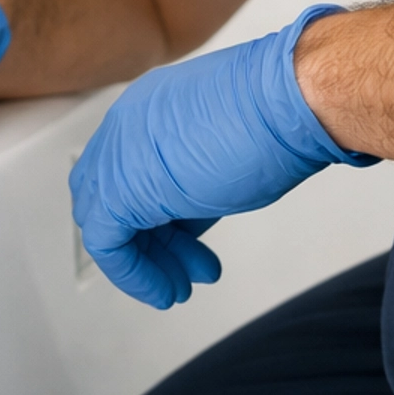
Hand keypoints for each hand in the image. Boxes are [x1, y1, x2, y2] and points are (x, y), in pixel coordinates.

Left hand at [69, 5, 373, 308]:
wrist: (287, 104)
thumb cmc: (276, 118)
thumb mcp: (227, 152)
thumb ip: (196, 179)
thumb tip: (194, 211)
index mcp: (150, 108)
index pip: (129, 169)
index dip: (155, 213)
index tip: (184, 241)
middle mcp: (127, 126)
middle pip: (112, 195)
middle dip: (148, 240)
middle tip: (182, 266)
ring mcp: (119, 154)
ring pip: (106, 220)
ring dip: (147, 261)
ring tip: (179, 286)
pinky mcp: (120, 189)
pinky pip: (106, 242)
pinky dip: (134, 274)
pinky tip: (165, 290)